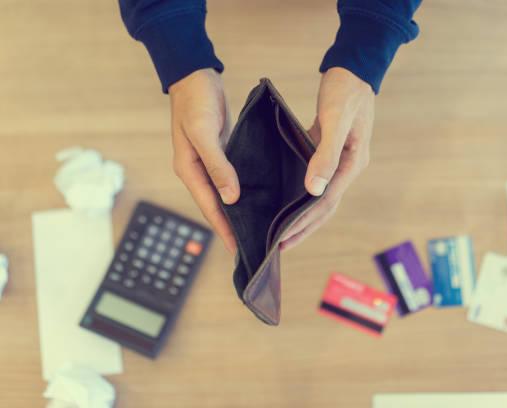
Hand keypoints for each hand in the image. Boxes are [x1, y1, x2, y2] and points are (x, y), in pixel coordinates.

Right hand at [169, 69, 239, 252]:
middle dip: (231, 227)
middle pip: (216, 206)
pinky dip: (240, 192)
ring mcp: (208, 163)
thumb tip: (230, 198)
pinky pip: (230, 179)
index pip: (210, 208)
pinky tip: (254, 199)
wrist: (194, 77)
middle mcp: (198, 171)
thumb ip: (217, 166)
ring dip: (236, 212)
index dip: (224, 230)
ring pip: (224, 195)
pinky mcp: (220, 154)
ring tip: (255, 229)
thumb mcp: (204, 133)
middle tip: (251, 247)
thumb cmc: (196, 103)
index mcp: (189, 170)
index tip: (238, 250)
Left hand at [280, 67, 374, 250]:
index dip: (304, 222)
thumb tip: (314, 190)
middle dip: (303, 228)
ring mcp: (340, 161)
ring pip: (321, 196)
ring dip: (303, 215)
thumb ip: (325, 155)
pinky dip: (302, 194)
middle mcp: (348, 167)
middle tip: (280, 246)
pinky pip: (316, 180)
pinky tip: (286, 199)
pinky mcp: (329, 152)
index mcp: (352, 164)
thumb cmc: (344, 91)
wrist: (353, 69)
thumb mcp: (335, 120)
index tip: (284, 238)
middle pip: (325, 207)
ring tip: (282, 231)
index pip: (325, 202)